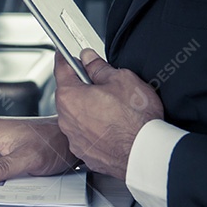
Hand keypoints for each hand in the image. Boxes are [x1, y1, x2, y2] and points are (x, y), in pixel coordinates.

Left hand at [54, 48, 162, 179]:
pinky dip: (95, 129)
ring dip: (89, 109)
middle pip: (69, 94)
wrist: (145, 152)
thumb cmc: (135, 119)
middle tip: (103, 84)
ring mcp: (74, 138)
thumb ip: (100, 68)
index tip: (64, 54)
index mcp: (70, 96)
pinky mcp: (84, 152)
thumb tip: (90, 59)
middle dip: (82, 87)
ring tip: (113, 110)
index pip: (61, 69)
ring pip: (77, 116)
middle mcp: (66, 119)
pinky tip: (112, 127)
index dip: (65, 59)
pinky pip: (85, 134)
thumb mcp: (122, 80)